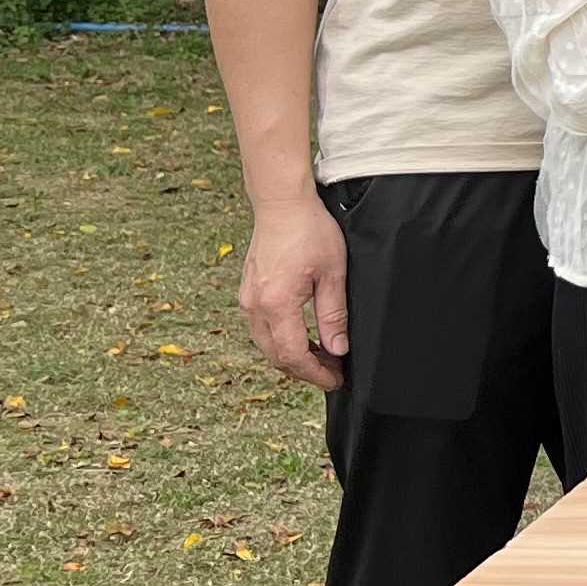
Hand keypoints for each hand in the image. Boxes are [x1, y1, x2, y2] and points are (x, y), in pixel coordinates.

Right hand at [237, 192, 352, 391]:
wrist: (282, 204)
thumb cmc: (310, 231)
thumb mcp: (333, 274)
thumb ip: (334, 315)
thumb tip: (338, 349)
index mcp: (277, 303)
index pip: (293, 355)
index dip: (315, 374)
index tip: (335, 380)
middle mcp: (255, 305)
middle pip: (276, 356)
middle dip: (305, 370)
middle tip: (333, 372)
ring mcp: (248, 299)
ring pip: (267, 344)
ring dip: (293, 356)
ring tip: (324, 357)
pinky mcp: (249, 292)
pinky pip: (262, 328)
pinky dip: (282, 340)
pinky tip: (305, 337)